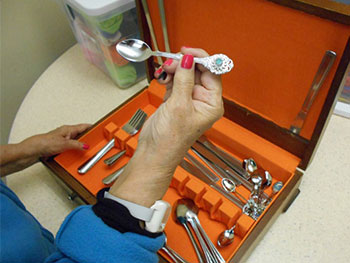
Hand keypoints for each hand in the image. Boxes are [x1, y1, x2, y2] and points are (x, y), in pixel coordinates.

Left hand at [0, 124, 90, 176]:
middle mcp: (65, 133)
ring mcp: (62, 140)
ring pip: (76, 142)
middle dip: (88, 138)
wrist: (32, 151)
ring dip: (80, 146)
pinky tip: (75, 154)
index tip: (99, 128)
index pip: (84, 126)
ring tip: (85, 150)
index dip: (92, 127)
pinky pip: (70, 148)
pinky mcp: (59, 147)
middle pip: (80, 135)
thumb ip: (77, 145)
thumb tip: (86, 145)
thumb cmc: (44, 143)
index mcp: (68, 129)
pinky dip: (74, 151)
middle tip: (95, 141)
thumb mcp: (64, 144)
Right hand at [139, 47, 223, 170]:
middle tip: (172, 62)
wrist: (153, 152)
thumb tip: (188, 60)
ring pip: (185, 75)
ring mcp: (188, 100)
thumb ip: (184, 80)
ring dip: (174, 70)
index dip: (201, 60)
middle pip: (198, 72)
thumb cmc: (170, 139)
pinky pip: (175, 81)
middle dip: (184, 64)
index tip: (188, 52)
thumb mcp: (179, 105)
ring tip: (165, 71)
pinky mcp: (176, 100)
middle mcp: (202, 101)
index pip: (213, 73)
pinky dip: (169, 77)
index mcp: (212, 104)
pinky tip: (163, 78)